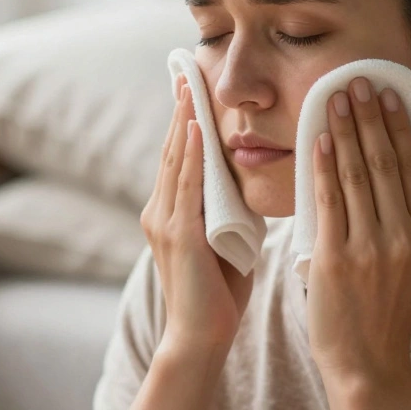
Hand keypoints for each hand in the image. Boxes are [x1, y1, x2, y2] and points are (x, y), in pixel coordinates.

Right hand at [140, 76, 253, 355]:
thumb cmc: (217, 299)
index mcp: (171, 215)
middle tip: (186, 70)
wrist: (198, 340)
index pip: (179, 157)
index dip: (184, 121)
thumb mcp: (226, 246)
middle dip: (180, 109)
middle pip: (172, 149)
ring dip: (183, 120)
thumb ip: (229, 217)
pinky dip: (190, 155)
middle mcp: (160, 212)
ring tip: (190, 85)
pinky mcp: (177, 234)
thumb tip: (250, 192)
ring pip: (176, 160)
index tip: (191, 87)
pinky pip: (185, 186)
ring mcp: (165, 222)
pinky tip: (195, 129)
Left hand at [306, 78, 410, 381]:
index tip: (391, 94)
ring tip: (337, 98)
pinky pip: (329, 200)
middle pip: (386, 163)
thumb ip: (408, 224)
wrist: (367, 363)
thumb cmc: (384, 312)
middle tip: (360, 81)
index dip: (402, 127)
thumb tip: (395, 174)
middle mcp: (405, 238)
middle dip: (371, 117)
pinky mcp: (337, 258)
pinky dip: (325, 166)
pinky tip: (321, 139)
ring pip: (358, 175)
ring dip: (346, 130)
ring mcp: (371, 248)